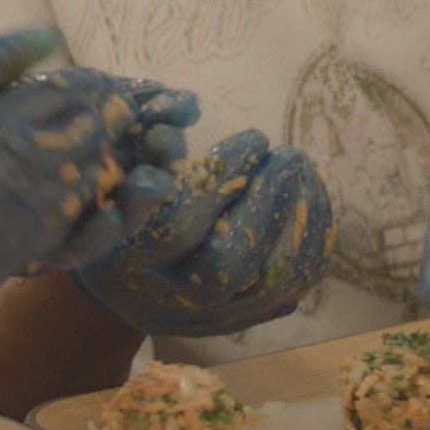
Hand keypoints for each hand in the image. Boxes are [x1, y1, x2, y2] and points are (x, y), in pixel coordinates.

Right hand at [0, 27, 190, 348]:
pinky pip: (87, 230)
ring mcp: (29, 215)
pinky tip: (116, 194)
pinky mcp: (31, 251)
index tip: (100, 82)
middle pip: (91, 133)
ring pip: (96, 177)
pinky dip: (109, 209)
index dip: (93, 85)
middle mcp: (18, 171)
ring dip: (118, 158)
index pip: (67, 94)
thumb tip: (47, 35)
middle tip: (127, 110)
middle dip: (114, 118)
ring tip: (124, 145)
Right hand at [72, 130, 334, 337]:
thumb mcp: (117, 184)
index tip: (252, 138)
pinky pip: (292, 288)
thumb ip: (145, 153)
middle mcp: (167, 302)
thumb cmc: (120, 218)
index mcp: (124, 264)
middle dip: (269, 204)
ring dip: (300, 222)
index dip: (222, 179)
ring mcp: (209, 319)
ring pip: (271, 283)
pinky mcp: (243, 320)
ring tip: (305, 172)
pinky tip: (312, 200)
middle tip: (289, 156)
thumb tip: (186, 109)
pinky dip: (311, 242)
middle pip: (230, 265)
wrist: (128, 290)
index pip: (177, 226)